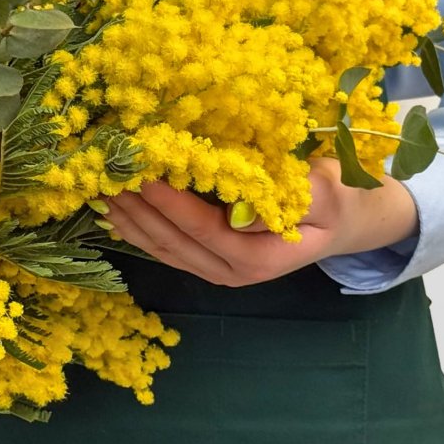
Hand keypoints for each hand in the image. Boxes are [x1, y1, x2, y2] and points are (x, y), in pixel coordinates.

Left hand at [101, 157, 418, 286]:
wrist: (346, 223)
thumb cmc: (337, 200)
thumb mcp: (324, 193)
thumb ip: (289, 200)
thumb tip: (241, 216)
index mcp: (260, 257)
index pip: (203, 227)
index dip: (169, 201)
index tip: (141, 171)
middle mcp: (233, 272)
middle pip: (172, 241)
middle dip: (135, 208)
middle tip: (104, 174)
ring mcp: (217, 271)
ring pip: (162, 248)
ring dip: (127, 219)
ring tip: (98, 188)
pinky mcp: (207, 262)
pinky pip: (165, 248)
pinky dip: (137, 228)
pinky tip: (113, 209)